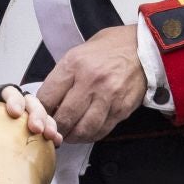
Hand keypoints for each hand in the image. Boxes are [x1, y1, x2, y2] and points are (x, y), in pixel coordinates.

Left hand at [0, 83, 62, 144]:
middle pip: (28, 103)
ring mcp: (15, 125)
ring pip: (38, 116)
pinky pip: (39, 135)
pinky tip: (55, 143)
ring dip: (47, 123)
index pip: (7, 91)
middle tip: (36, 128)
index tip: (14, 112)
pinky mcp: (20, 140)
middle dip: (36, 112)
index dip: (14, 98)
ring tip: (50, 135)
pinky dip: (49, 136)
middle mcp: (5, 109)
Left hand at [38, 26, 144, 143]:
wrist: (143, 48)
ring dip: (72, 136)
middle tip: (53, 130)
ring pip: (83, 129)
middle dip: (55, 128)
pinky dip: (90, 135)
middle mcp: (90, 80)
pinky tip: (85, 132)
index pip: (47, 97)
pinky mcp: (122, 109)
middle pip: (64, 117)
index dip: (40, 111)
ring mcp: (108, 96)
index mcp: (74, 64)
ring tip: (68, 134)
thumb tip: (47, 101)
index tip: (41, 115)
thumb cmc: (108, 49)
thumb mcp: (77, 53)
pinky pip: (101, 130)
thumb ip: (62, 77)